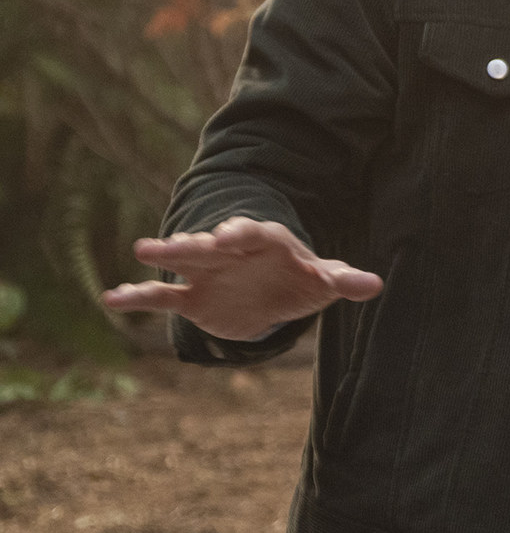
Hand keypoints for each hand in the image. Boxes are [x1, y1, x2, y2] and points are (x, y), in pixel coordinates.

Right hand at [100, 216, 381, 340]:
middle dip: (201, 241)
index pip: (255, 233)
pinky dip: (138, 297)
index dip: (243, 233)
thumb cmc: (301, 279)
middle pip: (213, 242)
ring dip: (166, 255)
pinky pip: (161, 297)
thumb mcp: (324, 280)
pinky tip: (111, 299)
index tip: (230, 235)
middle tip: (184, 239)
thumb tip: (374, 284)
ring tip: (143, 250)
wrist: (272, 293)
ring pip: (183, 261)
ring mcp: (207, 272)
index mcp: (266, 242)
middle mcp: (231, 251)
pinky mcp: (191, 297)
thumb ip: (343, 280)